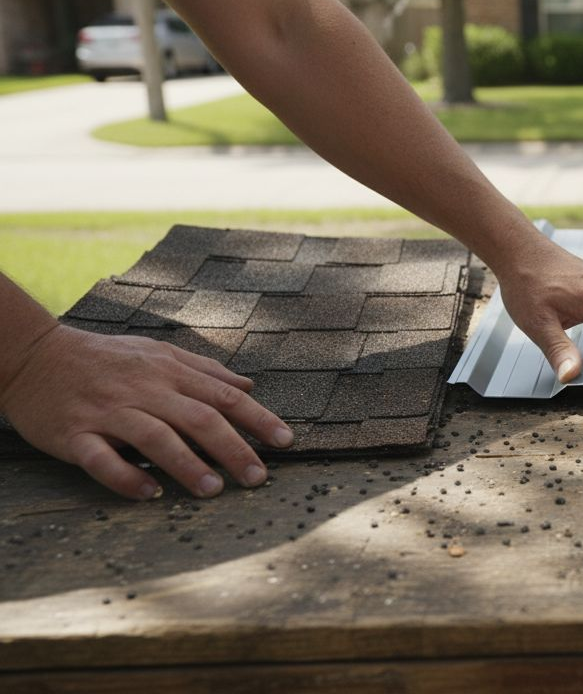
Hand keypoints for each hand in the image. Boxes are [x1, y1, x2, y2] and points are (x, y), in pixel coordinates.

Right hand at [0, 325, 293, 499]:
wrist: (33, 355)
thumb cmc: (104, 358)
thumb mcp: (157, 352)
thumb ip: (204, 369)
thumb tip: (248, 387)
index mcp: (167, 371)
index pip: (222, 397)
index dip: (257, 419)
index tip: (286, 442)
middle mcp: (143, 390)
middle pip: (197, 418)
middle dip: (233, 448)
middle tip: (258, 478)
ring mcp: (108, 412)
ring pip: (154, 437)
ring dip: (186, 464)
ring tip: (213, 490)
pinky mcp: (74, 434)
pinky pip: (101, 458)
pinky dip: (126, 476)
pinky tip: (149, 493)